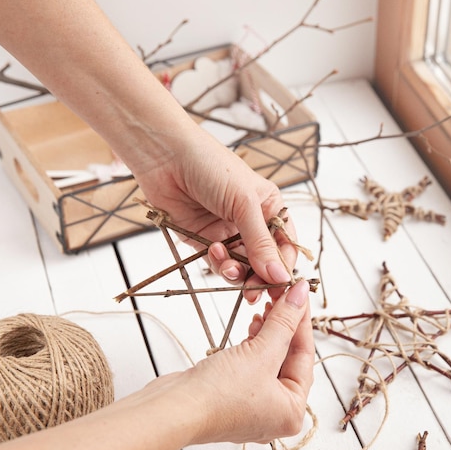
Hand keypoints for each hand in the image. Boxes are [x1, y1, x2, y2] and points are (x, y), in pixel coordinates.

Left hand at [132, 127, 297, 302]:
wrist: (165, 157)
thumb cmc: (210, 165)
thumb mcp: (243, 202)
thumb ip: (260, 242)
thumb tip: (279, 276)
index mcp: (269, 207)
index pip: (285, 245)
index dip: (283, 266)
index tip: (280, 285)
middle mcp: (251, 222)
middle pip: (264, 262)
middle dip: (260, 277)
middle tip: (254, 293)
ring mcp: (227, 233)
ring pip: (242, 267)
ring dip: (237, 273)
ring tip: (229, 268)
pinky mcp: (204, 241)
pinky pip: (218, 264)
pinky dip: (219, 264)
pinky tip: (214, 251)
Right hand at [148, 279, 312, 444]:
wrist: (174, 410)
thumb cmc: (219, 395)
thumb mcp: (260, 353)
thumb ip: (283, 322)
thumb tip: (300, 296)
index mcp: (292, 411)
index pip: (305, 356)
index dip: (302, 320)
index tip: (299, 294)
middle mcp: (275, 413)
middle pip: (288, 359)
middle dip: (285, 327)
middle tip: (282, 296)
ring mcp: (252, 407)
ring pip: (270, 361)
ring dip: (269, 334)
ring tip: (265, 309)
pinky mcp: (232, 397)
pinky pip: (251, 366)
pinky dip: (253, 346)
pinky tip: (251, 326)